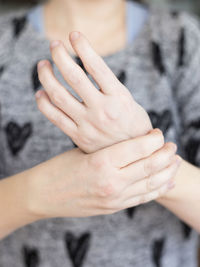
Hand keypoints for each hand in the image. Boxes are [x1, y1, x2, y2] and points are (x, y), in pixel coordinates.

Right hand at [27, 129, 180, 218]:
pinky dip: (158, 189)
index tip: (158, 133)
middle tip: (172, 146)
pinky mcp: (113, 208)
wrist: (43, 195)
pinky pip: (142, 198)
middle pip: (150, 165)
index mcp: (102, 161)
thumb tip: (134, 143)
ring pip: (151, 184)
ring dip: (167, 171)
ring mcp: (114, 198)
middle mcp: (111, 181)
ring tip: (175, 161)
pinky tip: (167, 182)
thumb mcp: (84, 151)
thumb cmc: (59, 167)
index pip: (140, 147)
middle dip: (166, 154)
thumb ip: (111, 150)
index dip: (155, 138)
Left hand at [36, 31, 151, 152]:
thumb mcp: (132, 104)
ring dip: (47, 77)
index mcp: (119, 99)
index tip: (73, 35)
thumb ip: (112, 89)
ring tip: (43, 65)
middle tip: (54, 45)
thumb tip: (91, 69)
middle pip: (74, 78)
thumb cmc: (134, 127)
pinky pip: (54, 117)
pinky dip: (44, 103)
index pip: (97, 67)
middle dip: (60, 56)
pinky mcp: (78, 136)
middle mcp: (102, 110)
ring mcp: (88, 124)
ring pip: (59, 96)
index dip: (83, 48)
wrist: (134, 158)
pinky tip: (40, 93)